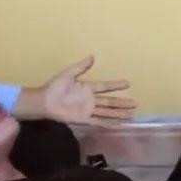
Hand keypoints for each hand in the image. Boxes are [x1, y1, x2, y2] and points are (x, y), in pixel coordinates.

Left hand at [14, 56, 135, 124]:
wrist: (45, 101)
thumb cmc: (55, 87)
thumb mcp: (68, 74)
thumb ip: (81, 67)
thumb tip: (92, 56)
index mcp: (88, 88)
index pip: (105, 87)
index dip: (116, 85)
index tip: (128, 83)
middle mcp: (91, 100)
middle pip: (110, 102)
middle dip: (122, 103)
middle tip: (135, 103)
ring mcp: (88, 110)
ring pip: (107, 112)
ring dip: (119, 114)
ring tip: (131, 115)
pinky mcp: (84, 119)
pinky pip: (99, 121)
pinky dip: (108, 123)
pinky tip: (118, 124)